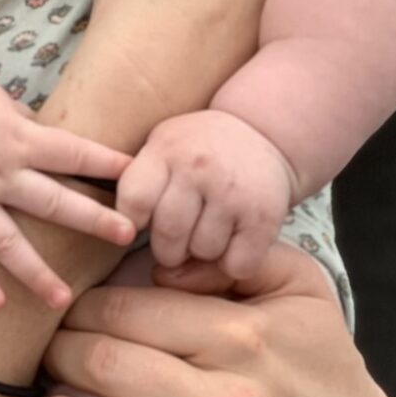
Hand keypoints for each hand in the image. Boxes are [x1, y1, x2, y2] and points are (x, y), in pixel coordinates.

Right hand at [0, 63, 134, 310]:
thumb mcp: (1, 102)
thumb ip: (30, 130)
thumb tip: (64, 149)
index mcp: (17, 138)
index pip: (72, 153)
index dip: (106, 164)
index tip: (138, 175)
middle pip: (52, 201)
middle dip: (92, 220)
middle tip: (127, 237)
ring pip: (6, 241)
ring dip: (35, 271)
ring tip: (62, 299)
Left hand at [32, 242, 395, 396]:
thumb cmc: (315, 358)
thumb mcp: (295, 284)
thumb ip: (228, 258)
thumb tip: (160, 265)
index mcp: (245, 338)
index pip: (128, 312)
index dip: (81, 308)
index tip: (64, 313)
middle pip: (108, 368)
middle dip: (59, 355)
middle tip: (43, 354)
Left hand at [118, 111, 294, 277]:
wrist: (260, 131)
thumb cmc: (200, 150)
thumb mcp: (163, 149)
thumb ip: (142, 189)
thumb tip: (138, 252)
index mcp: (166, 150)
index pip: (133, 200)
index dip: (132, 221)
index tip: (143, 222)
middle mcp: (198, 168)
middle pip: (167, 235)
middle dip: (168, 248)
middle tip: (178, 239)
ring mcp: (232, 193)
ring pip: (203, 252)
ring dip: (203, 253)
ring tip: (209, 229)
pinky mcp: (263, 217)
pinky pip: (237, 265)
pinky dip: (233, 264)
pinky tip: (234, 240)